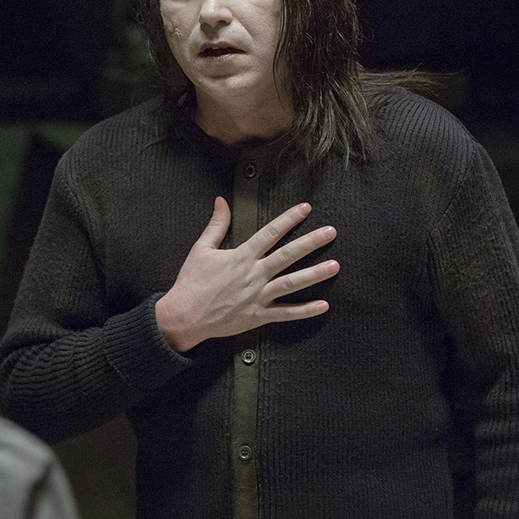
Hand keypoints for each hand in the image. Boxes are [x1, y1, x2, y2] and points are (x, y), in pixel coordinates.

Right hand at [155, 198, 338, 351]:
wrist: (184, 316)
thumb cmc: (191, 282)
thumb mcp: (201, 249)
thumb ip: (216, 225)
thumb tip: (221, 201)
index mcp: (241, 257)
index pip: (270, 233)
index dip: (289, 219)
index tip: (306, 209)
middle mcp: (253, 275)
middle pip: (288, 255)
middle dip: (311, 242)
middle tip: (331, 232)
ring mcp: (258, 296)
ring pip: (292, 283)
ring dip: (315, 274)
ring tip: (334, 265)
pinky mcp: (258, 316)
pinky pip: (285, 313)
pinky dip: (305, 310)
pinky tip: (323, 305)